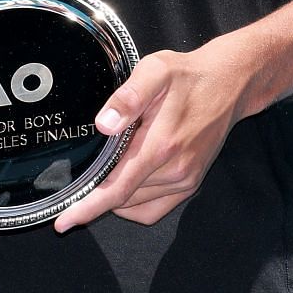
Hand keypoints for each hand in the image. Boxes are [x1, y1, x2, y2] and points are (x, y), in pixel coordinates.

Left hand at [52, 46, 248, 232]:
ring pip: (136, 204)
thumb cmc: (188, 76)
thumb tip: (103, 125)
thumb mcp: (155, 71)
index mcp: (161, 145)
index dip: (88, 207)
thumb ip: (128, 97)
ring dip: (115, 197)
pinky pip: (155, 208)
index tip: (64, 221)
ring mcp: (185, 180)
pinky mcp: (191, 183)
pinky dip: (134, 204)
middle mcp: (175, 170)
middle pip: (123, 198)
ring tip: (105, 169)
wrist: (228, 83)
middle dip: (95, 196)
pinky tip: (124, 183)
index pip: (117, 189)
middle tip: (76, 181)